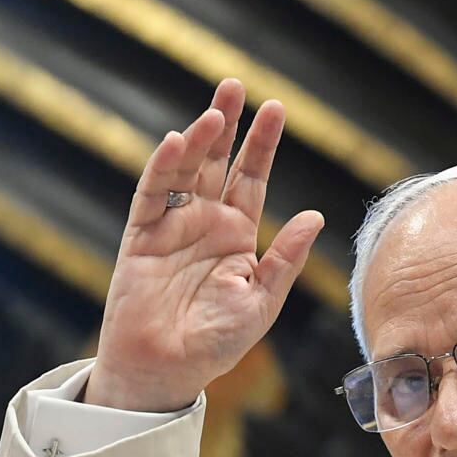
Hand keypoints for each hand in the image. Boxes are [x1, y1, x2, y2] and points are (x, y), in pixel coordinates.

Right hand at [88, 78, 324, 411]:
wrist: (166, 371)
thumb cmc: (216, 343)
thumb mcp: (262, 302)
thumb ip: (285, 260)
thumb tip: (314, 217)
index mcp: (237, 236)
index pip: (252, 179)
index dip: (262, 145)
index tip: (276, 109)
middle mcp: (205, 223)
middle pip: (217, 162)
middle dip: (228, 125)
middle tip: (235, 85)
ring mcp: (172, 227)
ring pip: (185, 171)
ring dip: (198, 140)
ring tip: (216, 113)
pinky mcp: (141, 237)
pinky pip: (151, 195)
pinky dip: (162, 168)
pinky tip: (176, 143)